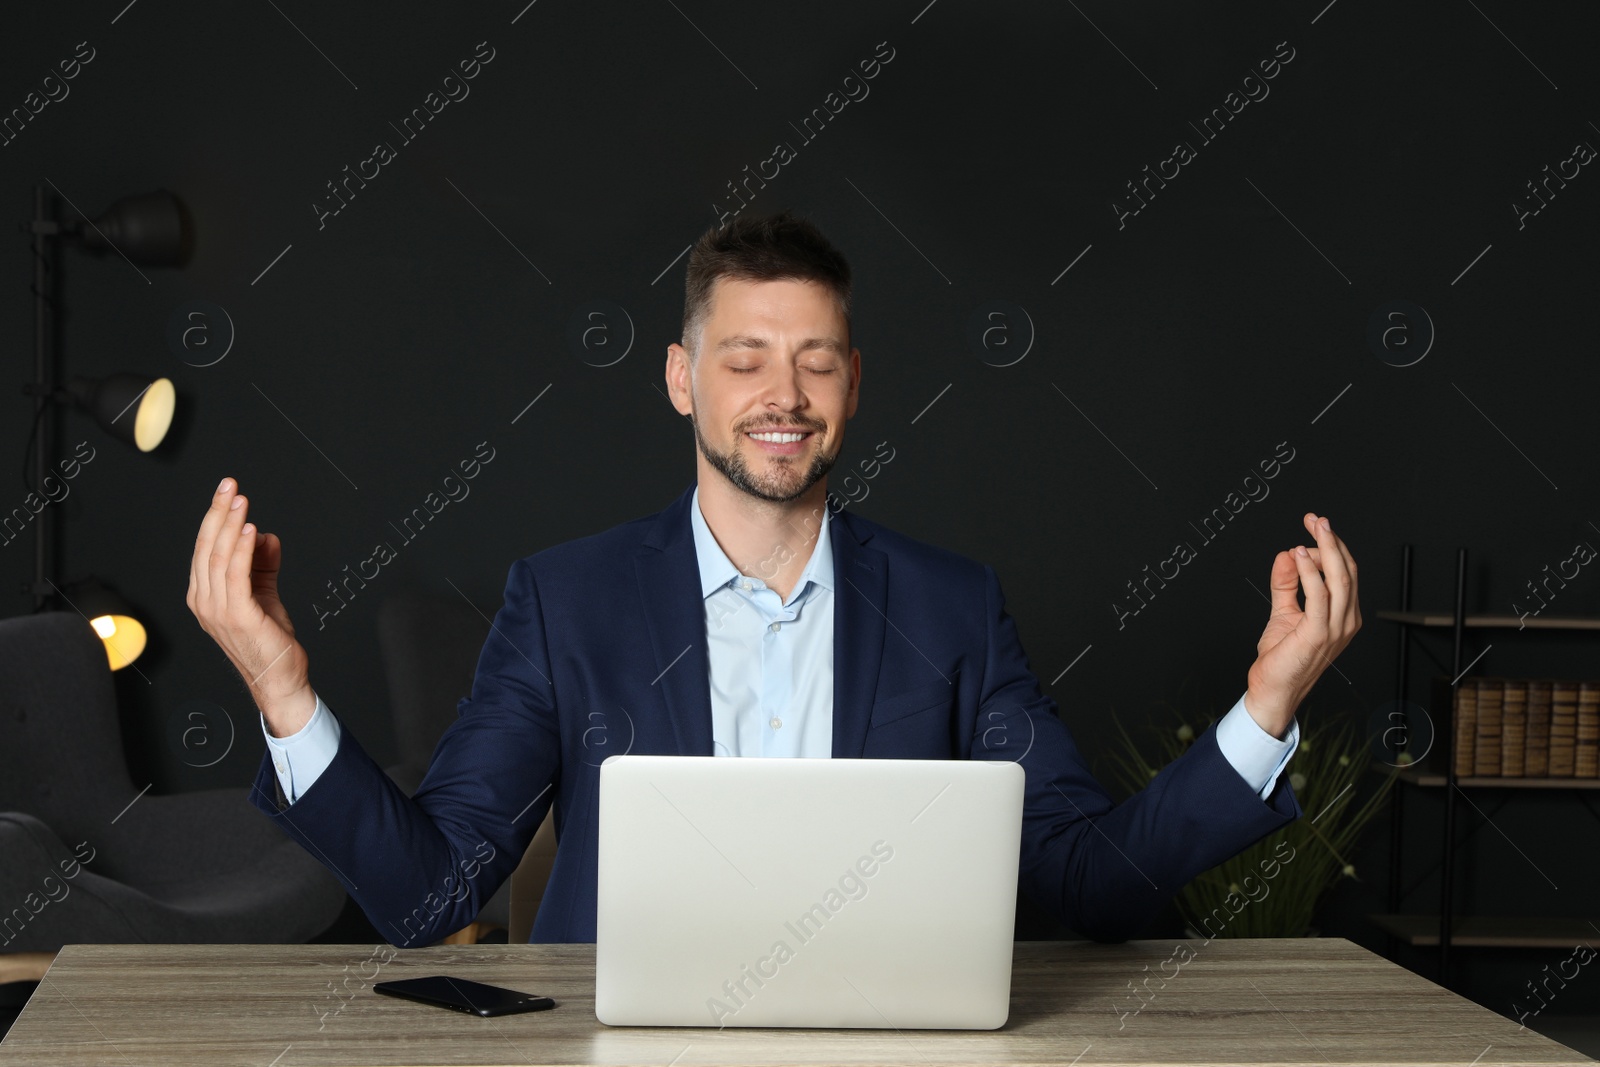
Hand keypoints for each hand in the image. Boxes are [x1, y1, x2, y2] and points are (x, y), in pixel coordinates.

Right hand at [186, 477, 314, 735]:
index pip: (205, 548)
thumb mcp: (264, 594)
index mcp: (205, 596)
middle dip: (218, 512)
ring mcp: (218, 610)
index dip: (215, 518)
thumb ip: (262, 565)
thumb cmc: (269, 642)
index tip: (227, 492)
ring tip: (241, 502)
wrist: (278, 679)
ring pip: (219, 557)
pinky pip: (236, 576)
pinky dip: (243, 550)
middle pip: (207, 547)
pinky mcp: (238, 616)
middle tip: (229, 486)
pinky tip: (252, 531)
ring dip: (231, 525)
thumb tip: (265, 535)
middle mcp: (205, 602)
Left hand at [1245, 512, 1360, 736]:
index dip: (1332, 546)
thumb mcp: (1284, 612)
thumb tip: (1288, 554)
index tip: (1314, 525)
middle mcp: (1346, 620)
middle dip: (1332, 540)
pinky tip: (1299, 554)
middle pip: (1347, 571)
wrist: (1274, 689)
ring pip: (1339, 579)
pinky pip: (1318, 595)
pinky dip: (1310, 571)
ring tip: (1313, 528)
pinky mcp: (1319, 633)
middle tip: (1316, 519)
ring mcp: (1336, 628)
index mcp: (1343, 615)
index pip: (1345, 572)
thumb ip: (1286, 583)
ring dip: (1327, 549)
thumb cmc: (1282, 658)